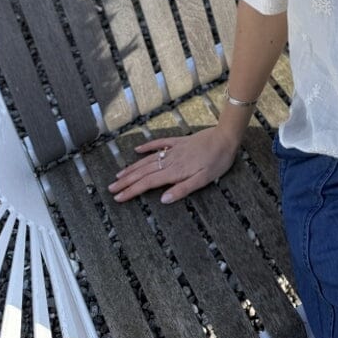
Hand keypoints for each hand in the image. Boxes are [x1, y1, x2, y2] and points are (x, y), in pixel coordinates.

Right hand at [108, 125, 238, 203]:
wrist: (225, 137)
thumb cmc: (218, 161)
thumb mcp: (204, 180)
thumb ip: (183, 189)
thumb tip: (163, 199)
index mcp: (175, 171)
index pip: (148, 183)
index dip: (132, 190)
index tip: (118, 197)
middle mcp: (170, 160)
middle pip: (143, 172)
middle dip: (126, 181)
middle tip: (111, 189)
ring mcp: (173, 150)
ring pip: (148, 160)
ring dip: (132, 168)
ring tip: (119, 175)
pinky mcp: (179, 141)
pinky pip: (159, 144)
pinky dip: (147, 147)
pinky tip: (137, 150)